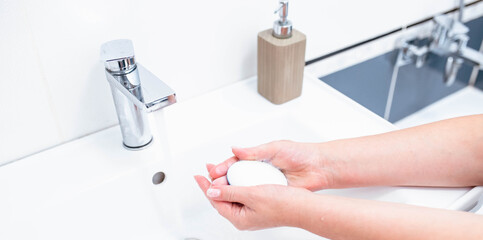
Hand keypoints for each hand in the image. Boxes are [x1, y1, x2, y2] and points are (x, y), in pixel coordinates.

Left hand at [194, 175, 311, 229]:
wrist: (304, 207)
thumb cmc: (283, 204)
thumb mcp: (252, 195)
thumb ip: (230, 192)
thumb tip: (212, 191)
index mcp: (239, 218)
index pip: (216, 200)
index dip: (205, 186)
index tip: (199, 175)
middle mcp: (244, 217)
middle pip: (222, 198)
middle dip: (214, 183)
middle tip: (208, 169)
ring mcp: (252, 212)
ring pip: (233, 195)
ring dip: (226, 181)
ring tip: (219, 170)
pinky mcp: (260, 206)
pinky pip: (243, 193)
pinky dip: (238, 183)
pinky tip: (239, 175)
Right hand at [208, 140, 335, 190]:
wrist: (319, 168)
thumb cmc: (300, 154)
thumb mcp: (275, 148)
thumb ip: (254, 151)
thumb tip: (236, 149)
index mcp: (258, 157)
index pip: (235, 162)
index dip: (223, 166)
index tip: (214, 170)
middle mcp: (259, 170)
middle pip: (235, 176)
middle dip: (222, 179)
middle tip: (212, 183)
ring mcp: (264, 182)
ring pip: (243, 187)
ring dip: (231, 190)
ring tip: (220, 192)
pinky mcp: (271, 192)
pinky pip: (256, 196)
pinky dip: (246, 198)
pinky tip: (238, 199)